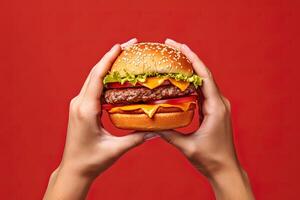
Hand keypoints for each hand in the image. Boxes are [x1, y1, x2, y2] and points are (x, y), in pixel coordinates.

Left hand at [44, 38, 154, 199]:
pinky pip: (93, 87)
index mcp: (86, 110)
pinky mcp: (81, 108)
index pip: (97, 77)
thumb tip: (157, 130)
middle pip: (95, 72)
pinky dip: (104, 77)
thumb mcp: (115, 150)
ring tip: (125, 56)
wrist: (74, 169)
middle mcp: (79, 103)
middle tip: (130, 45)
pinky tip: (116, 75)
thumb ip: (136, 138)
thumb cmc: (91, 161)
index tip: (121, 46)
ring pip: (93, 78)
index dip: (109, 59)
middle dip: (112, 57)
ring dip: (108, 65)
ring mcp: (78, 104)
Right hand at [158, 39, 253, 199]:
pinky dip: (192, 82)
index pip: (204, 76)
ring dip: (190, 69)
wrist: (225, 169)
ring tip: (174, 58)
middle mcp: (219, 103)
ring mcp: (218, 106)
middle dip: (189, 58)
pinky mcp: (214, 111)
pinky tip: (180, 79)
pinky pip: (202, 91)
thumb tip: (151, 124)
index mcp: (216, 108)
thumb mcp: (187, 147)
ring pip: (204, 81)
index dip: (192, 59)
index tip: (179, 46)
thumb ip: (169, 134)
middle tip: (171, 46)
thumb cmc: (210, 159)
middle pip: (204, 74)